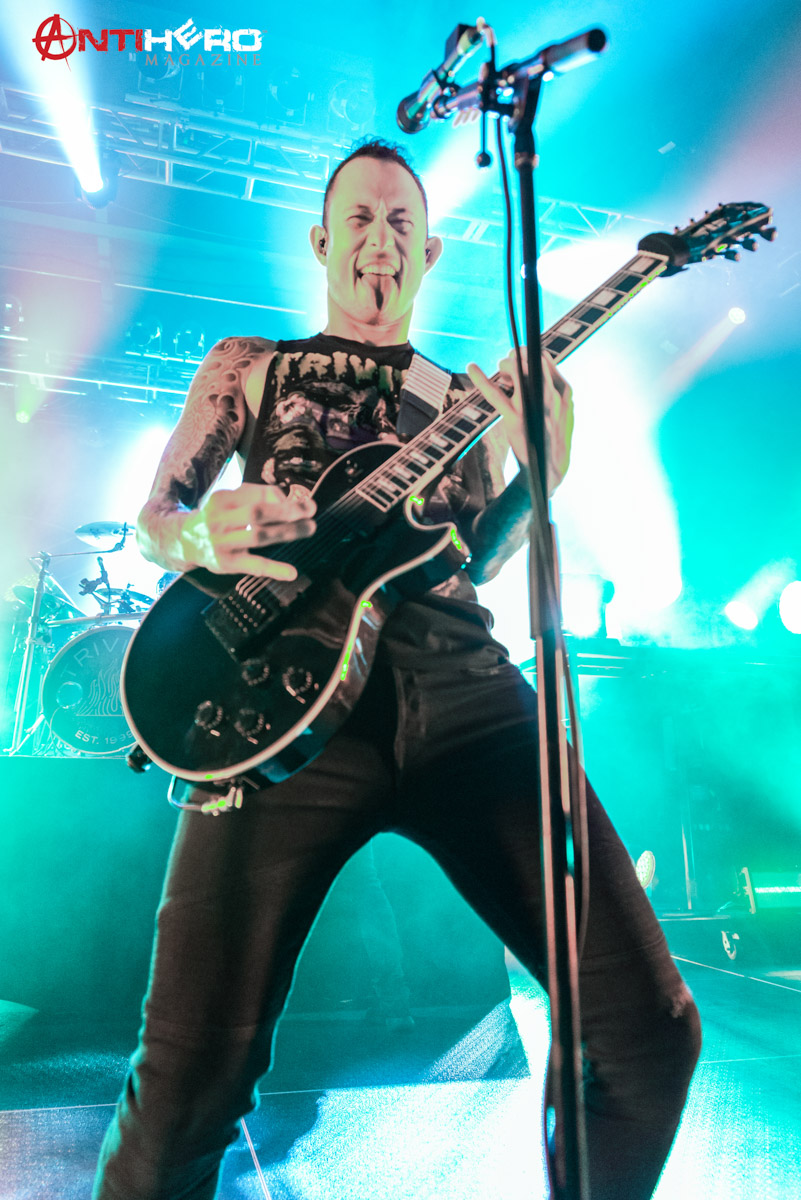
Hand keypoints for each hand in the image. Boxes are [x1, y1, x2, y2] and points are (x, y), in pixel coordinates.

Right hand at [179, 483, 315, 579]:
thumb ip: (254, 496)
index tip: (300, 502)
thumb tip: (289, 499)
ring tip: (310, 528)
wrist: (183, 541)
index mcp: (222, 499)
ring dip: (288, 532)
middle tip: (311, 510)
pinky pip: (252, 566)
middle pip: (257, 512)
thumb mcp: (227, 501)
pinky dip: (274, 569)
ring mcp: (221, 542)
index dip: (280, 497)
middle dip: (288, 510)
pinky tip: (291, 572)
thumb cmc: (217, 518)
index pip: (256, 494)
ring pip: (258, 536)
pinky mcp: (225, 563)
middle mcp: (219, 519)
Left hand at [466, 348, 573, 493]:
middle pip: (530, 361)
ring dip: (505, 365)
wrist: (549, 470)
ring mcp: (532, 406)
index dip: (530, 355)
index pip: (545, 360)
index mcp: (564, 393)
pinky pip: (495, 394)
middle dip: (516, 356)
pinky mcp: (515, 419)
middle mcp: (550, 396)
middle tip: (507, 361)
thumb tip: (542, 373)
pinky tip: (470, 368)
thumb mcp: (566, 413)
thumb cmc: (554, 439)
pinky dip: (481, 379)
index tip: (521, 356)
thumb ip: (556, 393)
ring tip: (500, 371)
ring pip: (516, 370)